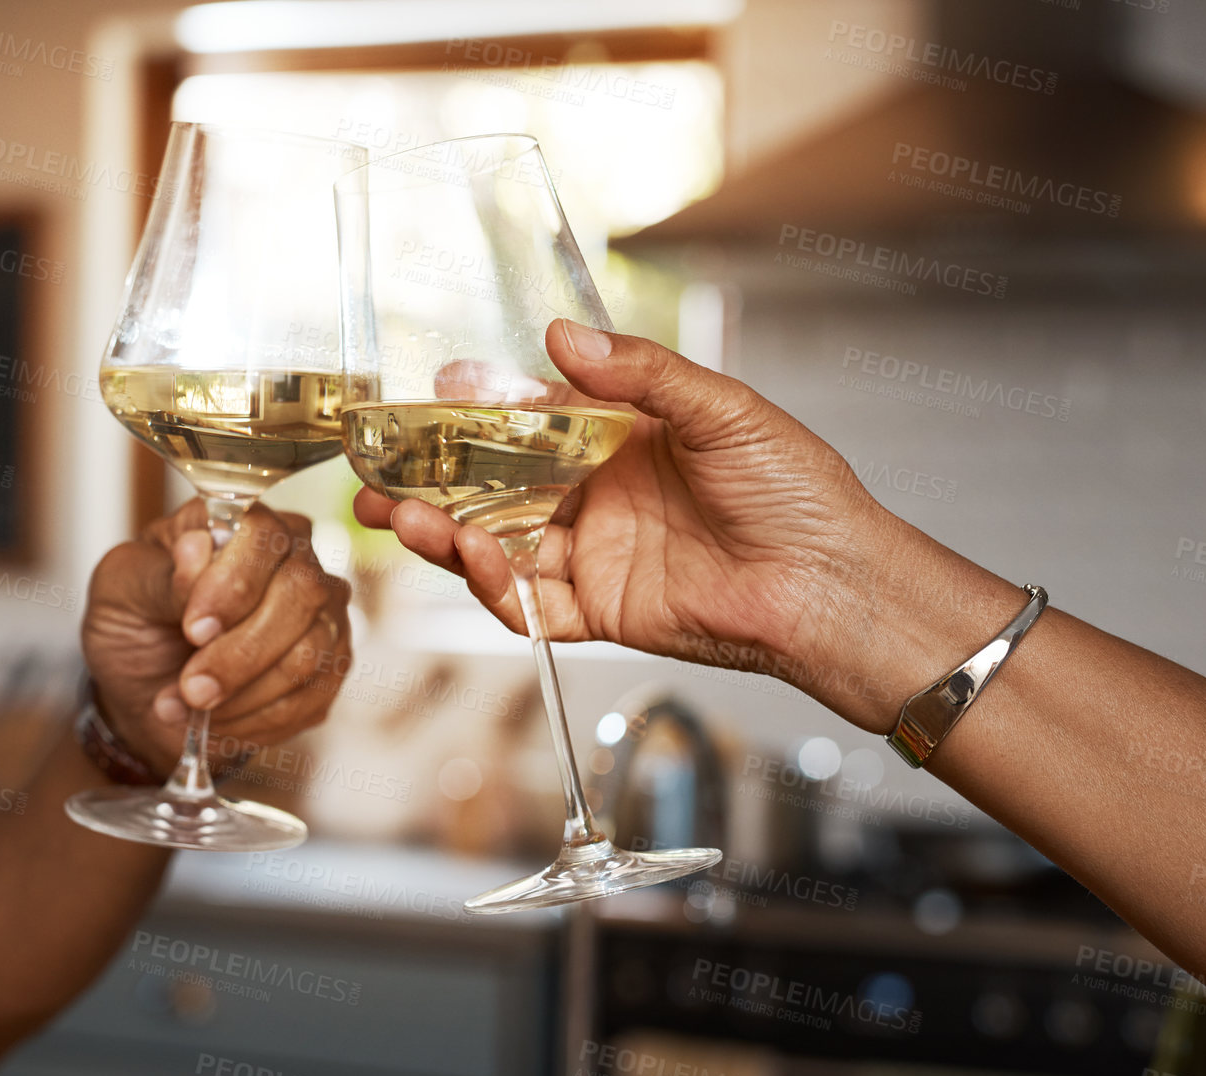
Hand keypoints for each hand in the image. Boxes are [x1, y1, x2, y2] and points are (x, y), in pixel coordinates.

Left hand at [83, 499, 351, 767]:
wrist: (145, 685)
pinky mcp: (329, 666)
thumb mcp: (121, 590)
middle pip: (301, 594)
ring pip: (309, 653)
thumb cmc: (135, 622)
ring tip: (191, 705)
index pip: (264, 535)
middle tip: (191, 688)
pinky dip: (256, 719)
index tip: (192, 629)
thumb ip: (160, 574)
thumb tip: (197, 552)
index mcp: (243, 523)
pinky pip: (310, 697)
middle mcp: (296, 558)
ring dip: (243, 693)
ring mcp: (322, 612)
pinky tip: (217, 721)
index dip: (234, 585)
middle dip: (241, 653)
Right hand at [354, 318, 961, 730]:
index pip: (530, 419)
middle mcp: (597, 495)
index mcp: (621, 439)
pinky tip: (473, 558)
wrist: (830, 585)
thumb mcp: (721, 410)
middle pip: (495, 486)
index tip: (433, 389)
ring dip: (445, 532)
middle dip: (433, 481)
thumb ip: (637, 374)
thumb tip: (560, 334)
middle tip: (376, 472)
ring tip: (401, 515)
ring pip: (498, 544)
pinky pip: (531, 603)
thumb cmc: (797, 491)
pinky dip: (495, 586)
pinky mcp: (600, 610)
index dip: (478, 407)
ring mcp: (594, 554)